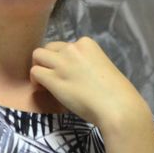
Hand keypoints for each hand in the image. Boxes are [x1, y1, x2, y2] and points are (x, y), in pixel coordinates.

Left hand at [30, 36, 148, 128]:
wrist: (118, 108)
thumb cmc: (117, 93)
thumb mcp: (102, 67)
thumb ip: (86, 64)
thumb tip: (75, 72)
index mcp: (87, 44)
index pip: (66, 46)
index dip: (64, 59)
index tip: (69, 72)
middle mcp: (72, 48)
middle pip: (49, 47)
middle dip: (49, 60)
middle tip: (53, 76)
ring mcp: (61, 62)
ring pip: (38, 55)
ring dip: (39, 67)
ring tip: (44, 81)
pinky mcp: (53, 78)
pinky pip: (35, 72)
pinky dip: (35, 80)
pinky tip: (42, 89)